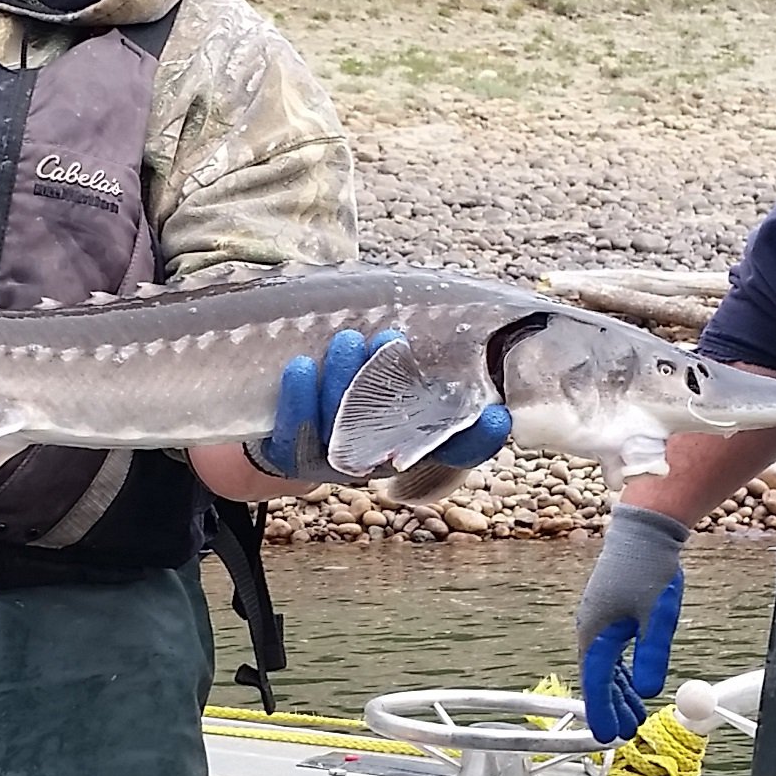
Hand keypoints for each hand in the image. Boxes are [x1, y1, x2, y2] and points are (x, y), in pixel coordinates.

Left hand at [243, 328, 512, 483]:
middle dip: (397, 389)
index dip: (480, 437)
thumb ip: (421, 357)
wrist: (278, 429)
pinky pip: (293, 435)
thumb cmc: (348, 387)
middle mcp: (378, 457)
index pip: (457, 448)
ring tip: (347, 338)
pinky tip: (300, 366)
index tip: (497, 416)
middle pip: (397, 438)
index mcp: (411, 441)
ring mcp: (332, 462)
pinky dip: (298, 398)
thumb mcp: (391, 371)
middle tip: (391, 338)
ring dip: (345, 381)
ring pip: (343, 430)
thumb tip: (476, 314)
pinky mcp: (288, 458)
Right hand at [575, 504, 688, 743]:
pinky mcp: (610, 614)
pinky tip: (634, 683)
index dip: (603, 712)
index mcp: (596, 634)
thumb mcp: (657, 617)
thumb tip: (648, 692)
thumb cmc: (649, 569)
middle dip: (613, 706)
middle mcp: (591, 630)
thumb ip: (651, 656)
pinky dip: (622, 671)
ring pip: (605, 667)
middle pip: (599, 679)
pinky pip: (611, 652)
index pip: (596, 684)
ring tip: (636, 714)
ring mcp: (599, 622)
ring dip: (619, 691)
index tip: (610, 737)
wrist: (645, 530)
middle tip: (629, 732)